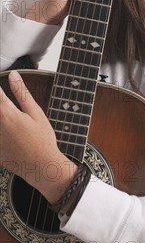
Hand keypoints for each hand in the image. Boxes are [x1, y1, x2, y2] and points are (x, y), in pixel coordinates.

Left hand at [0, 70, 76, 203]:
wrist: (40, 167)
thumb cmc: (42, 140)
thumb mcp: (36, 113)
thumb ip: (21, 93)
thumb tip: (13, 76)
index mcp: (6, 113)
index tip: (1, 82)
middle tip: (6, 106)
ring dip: (0, 116)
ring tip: (8, 118)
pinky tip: (7, 130)